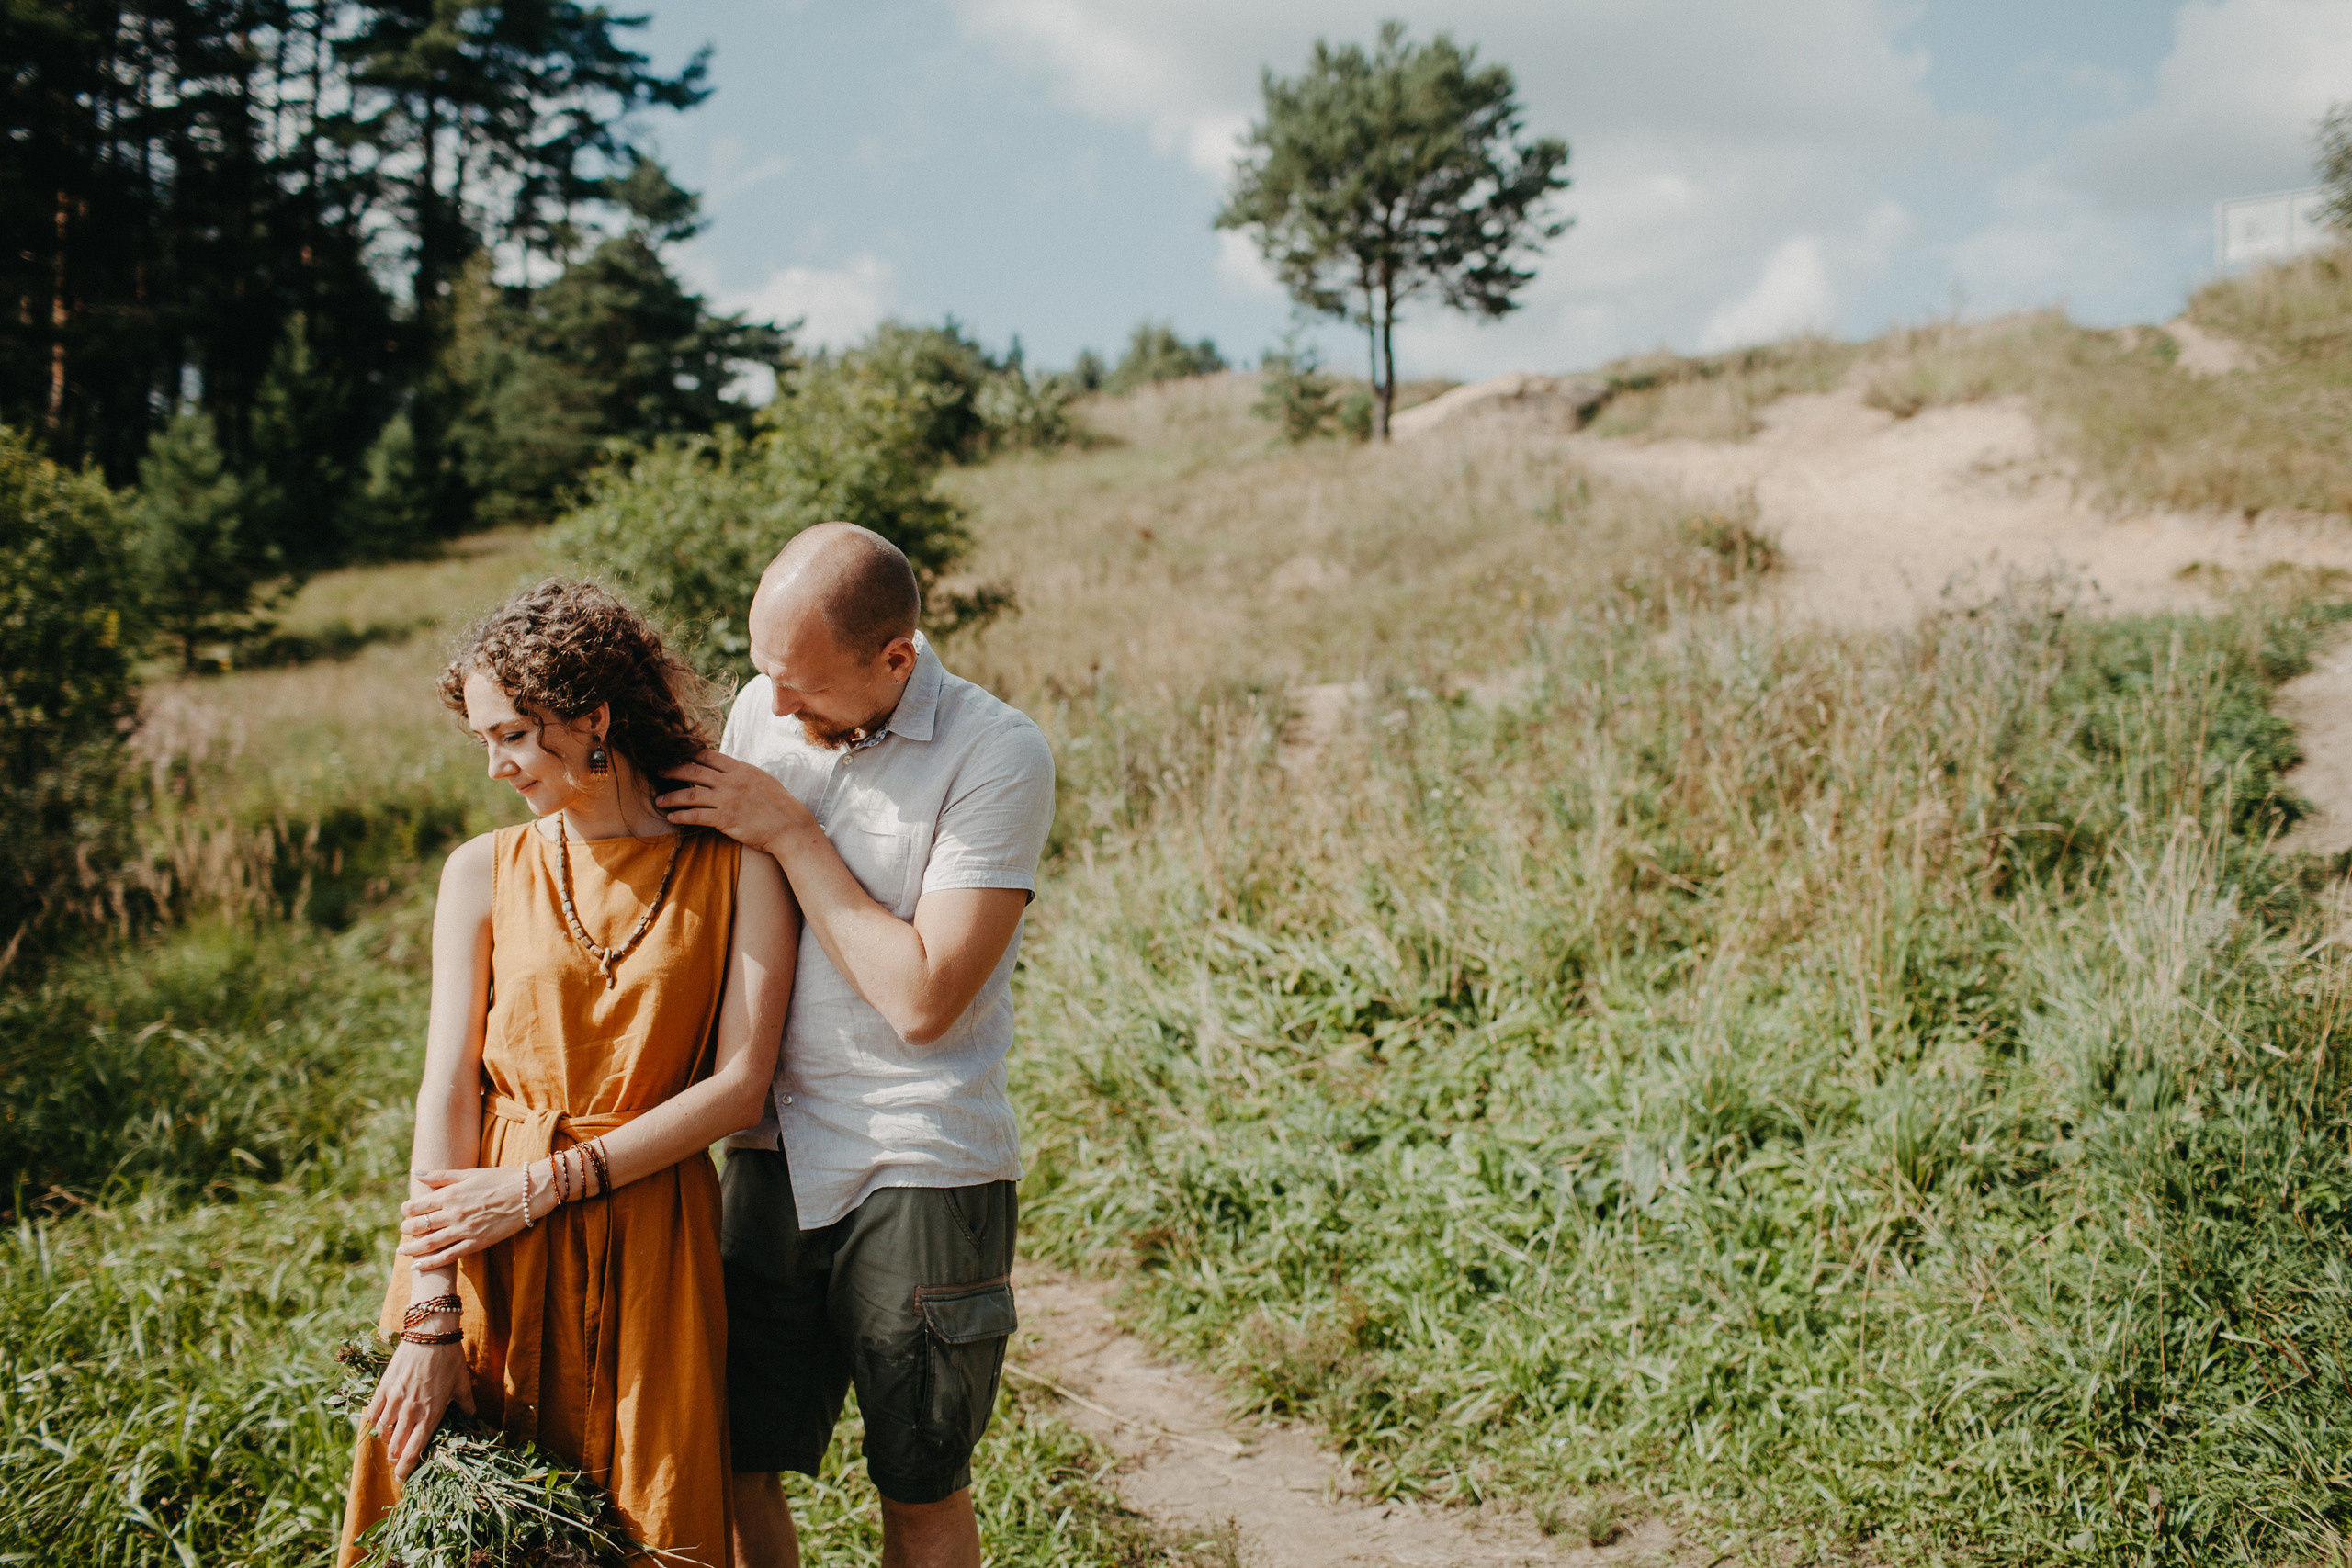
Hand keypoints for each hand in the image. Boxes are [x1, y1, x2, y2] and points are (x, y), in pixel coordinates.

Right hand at [361, 1333, 475, 1480]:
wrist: (430, 1334)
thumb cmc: (450, 1359)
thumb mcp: (462, 1384)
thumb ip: (466, 1405)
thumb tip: (472, 1418)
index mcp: (431, 1414)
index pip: (414, 1451)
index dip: (406, 1469)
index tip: (402, 1479)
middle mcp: (411, 1412)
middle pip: (396, 1447)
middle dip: (395, 1457)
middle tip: (397, 1460)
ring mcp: (395, 1401)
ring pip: (383, 1432)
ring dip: (387, 1439)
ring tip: (392, 1439)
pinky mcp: (383, 1389)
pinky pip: (373, 1414)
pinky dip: (375, 1423)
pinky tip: (380, 1423)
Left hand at [399, 1165, 529, 1269]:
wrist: (528, 1193)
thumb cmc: (499, 1179)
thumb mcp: (469, 1172)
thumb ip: (440, 1175)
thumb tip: (415, 1172)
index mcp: (450, 1194)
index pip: (416, 1206)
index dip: (406, 1210)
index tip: (406, 1212)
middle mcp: (453, 1213)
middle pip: (418, 1226)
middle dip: (406, 1229)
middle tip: (403, 1230)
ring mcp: (464, 1230)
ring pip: (429, 1243)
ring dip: (411, 1248)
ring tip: (402, 1250)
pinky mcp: (476, 1243)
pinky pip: (448, 1256)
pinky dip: (430, 1263)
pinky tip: (418, 1266)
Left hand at [656, 750, 815, 854]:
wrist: (790, 826)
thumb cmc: (780, 805)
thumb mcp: (762, 780)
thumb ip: (742, 774)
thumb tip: (727, 770)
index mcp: (740, 769)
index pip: (708, 756)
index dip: (688, 754)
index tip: (675, 756)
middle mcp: (731, 781)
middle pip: (693, 771)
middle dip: (672, 771)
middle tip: (659, 772)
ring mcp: (727, 800)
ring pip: (690, 794)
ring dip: (671, 797)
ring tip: (659, 800)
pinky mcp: (725, 819)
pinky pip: (696, 815)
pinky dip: (681, 815)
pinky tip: (672, 817)